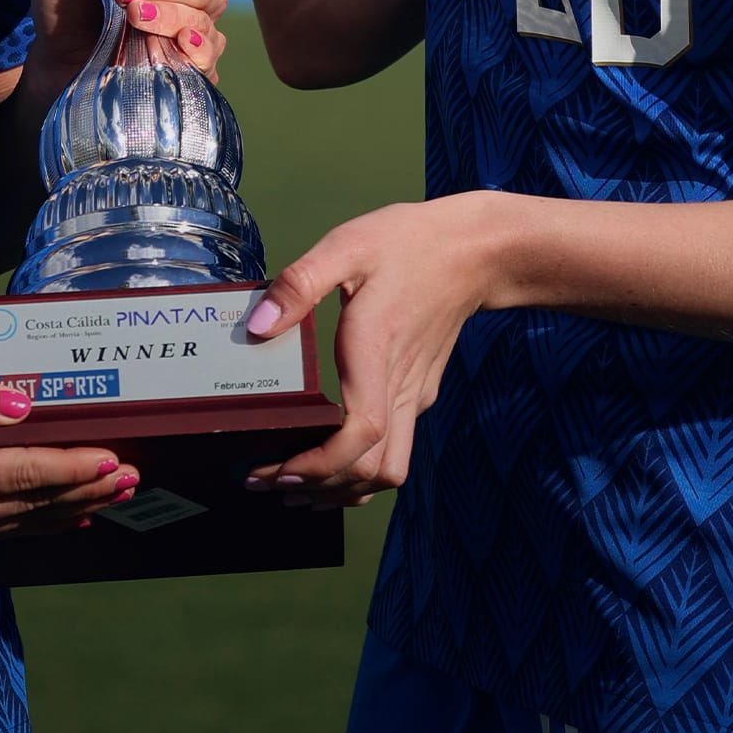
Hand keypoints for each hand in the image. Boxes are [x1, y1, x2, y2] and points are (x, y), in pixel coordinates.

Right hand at [0, 368, 139, 549]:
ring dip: (73, 505)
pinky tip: (73, 517)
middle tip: (133, 476)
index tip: (114, 458)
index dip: (72, 467)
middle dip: (86, 489)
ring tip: (117, 492)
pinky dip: (43, 522)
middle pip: (33, 504)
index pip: (23, 475)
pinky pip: (6, 529)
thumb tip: (25, 406)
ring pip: (24, 521)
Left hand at [241, 196, 497, 506]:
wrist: (474, 252)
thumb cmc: (408, 243)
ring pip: (388, 470)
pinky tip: (331, 465)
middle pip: (371, 468)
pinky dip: (362, 472)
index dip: (322, 464)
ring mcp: (414, 394)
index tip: (279, 471)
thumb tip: (258, 326)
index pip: (362, 433)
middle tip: (265, 482)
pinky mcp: (420, 393)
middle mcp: (401, 384)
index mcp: (378, 350)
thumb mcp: (348, 245)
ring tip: (293, 488)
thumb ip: (300, 283)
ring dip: (342, 489)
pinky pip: (395, 449)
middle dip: (317, 486)